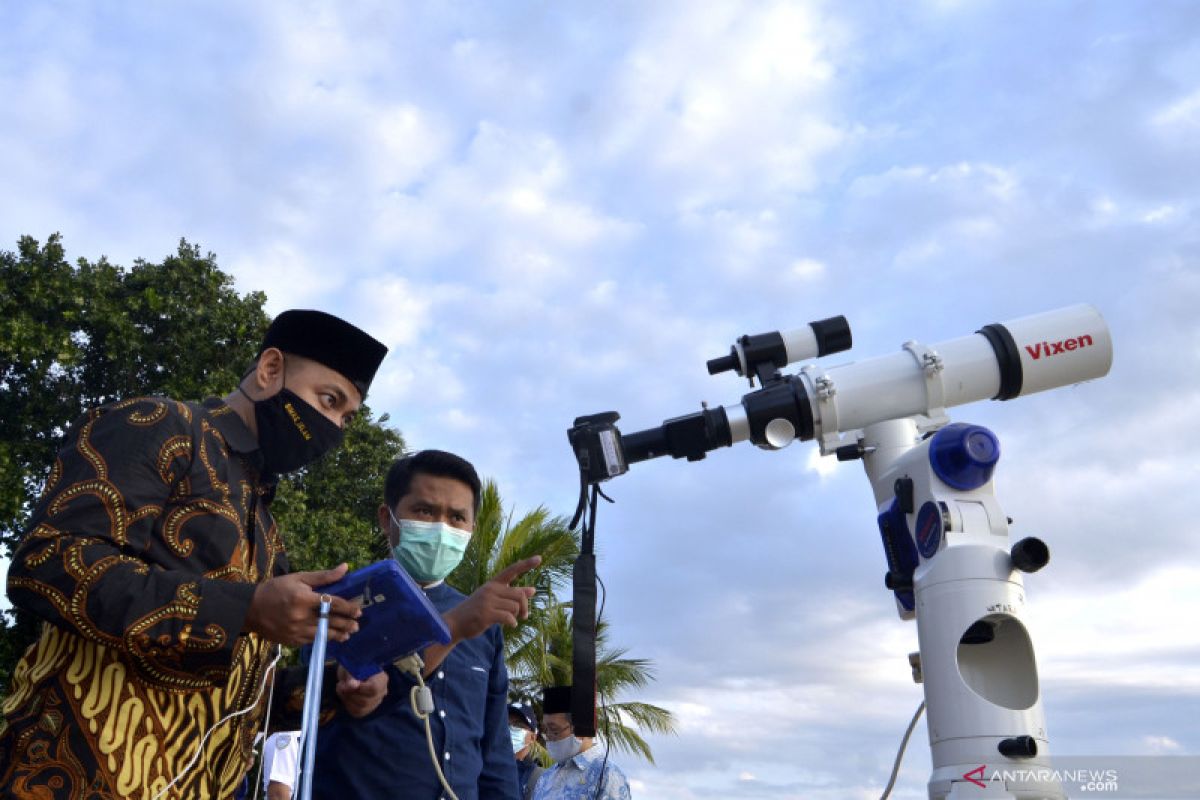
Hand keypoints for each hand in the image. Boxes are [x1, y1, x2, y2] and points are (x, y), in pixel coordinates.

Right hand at [243, 564, 361, 644]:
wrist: (250, 609)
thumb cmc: (276, 589)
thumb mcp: (299, 578)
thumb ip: (323, 576)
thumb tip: (345, 568)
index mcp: (303, 598)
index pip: (332, 604)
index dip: (348, 608)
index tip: (358, 610)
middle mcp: (301, 616)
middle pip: (331, 622)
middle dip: (347, 624)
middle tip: (358, 624)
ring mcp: (296, 631)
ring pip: (323, 635)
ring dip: (338, 635)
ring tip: (348, 634)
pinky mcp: (292, 641)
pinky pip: (312, 641)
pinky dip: (323, 639)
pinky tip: (332, 638)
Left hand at [335, 665, 388, 717]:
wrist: (352, 671)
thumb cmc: (353, 665)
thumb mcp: (351, 667)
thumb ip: (352, 676)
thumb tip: (352, 685)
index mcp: (382, 678)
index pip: (374, 689)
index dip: (359, 689)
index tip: (348, 683)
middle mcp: (382, 692)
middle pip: (366, 701)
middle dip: (349, 694)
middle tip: (340, 685)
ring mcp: (375, 702)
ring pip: (360, 708)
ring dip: (346, 699)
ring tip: (341, 688)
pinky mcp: (367, 709)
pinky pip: (357, 712)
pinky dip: (348, 705)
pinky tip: (345, 696)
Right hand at [442, 556, 540, 642]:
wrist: (455, 623)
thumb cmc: (477, 610)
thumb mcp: (494, 599)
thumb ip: (512, 594)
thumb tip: (533, 590)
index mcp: (493, 583)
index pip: (512, 570)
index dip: (526, 564)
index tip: (539, 558)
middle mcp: (491, 589)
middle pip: (519, 594)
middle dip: (525, 606)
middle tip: (524, 615)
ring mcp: (488, 601)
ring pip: (515, 607)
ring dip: (516, 616)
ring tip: (511, 620)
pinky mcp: (486, 614)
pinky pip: (509, 617)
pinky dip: (512, 623)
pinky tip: (509, 625)